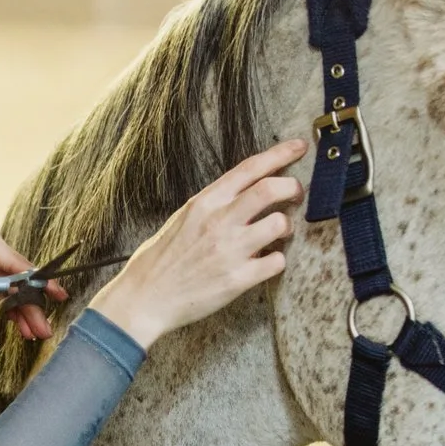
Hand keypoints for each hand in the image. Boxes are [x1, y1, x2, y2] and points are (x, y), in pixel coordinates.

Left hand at [0, 214, 63, 340]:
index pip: (12, 260)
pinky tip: (15, 317)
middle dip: (28, 302)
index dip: (35, 282)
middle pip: (13, 271)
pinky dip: (4, 295)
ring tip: (31, 331)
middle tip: (42, 330)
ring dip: (18, 303)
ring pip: (7, 276)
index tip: (55, 297)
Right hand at [86, 139, 304, 349]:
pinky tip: (265, 262)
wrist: (145, 298)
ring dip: (287, 226)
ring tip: (278, 233)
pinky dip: (277, 260)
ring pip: (281, 224)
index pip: (250, 168)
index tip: (298, 147)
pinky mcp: (238, 279)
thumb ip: (214, 204)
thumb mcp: (183, 218)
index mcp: (205, 202)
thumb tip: (245, 191)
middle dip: (293, 187)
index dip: (280, 153)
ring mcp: (230, 250)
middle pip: (272, 189)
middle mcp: (219, 221)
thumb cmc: (162, 259)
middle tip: (296, 194)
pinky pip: (277, 261)